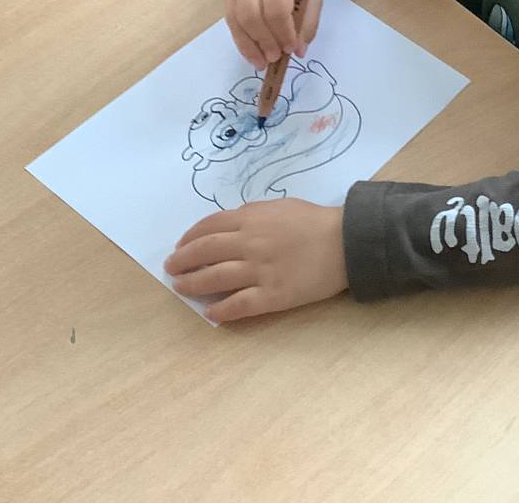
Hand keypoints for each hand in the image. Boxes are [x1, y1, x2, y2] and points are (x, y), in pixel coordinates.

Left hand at [166, 200, 347, 322]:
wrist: (346, 242)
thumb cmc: (315, 221)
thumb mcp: (280, 206)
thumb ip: (252, 214)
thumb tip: (227, 226)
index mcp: (251, 219)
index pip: (208, 227)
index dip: (189, 238)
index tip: (180, 247)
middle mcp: (250, 244)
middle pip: (205, 252)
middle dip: (182, 261)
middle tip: (171, 269)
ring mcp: (260, 271)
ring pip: (215, 279)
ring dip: (192, 284)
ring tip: (180, 288)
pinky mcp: (273, 296)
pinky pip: (239, 304)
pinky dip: (221, 310)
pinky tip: (210, 312)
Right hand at [225, 0, 323, 66]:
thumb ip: (307, 23)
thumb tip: (298, 51)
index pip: (276, 6)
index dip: (283, 31)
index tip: (290, 48)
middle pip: (253, 16)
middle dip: (265, 41)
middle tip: (276, 58)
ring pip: (238, 22)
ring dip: (251, 47)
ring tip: (264, 63)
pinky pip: (232, 24)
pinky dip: (242, 44)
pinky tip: (253, 56)